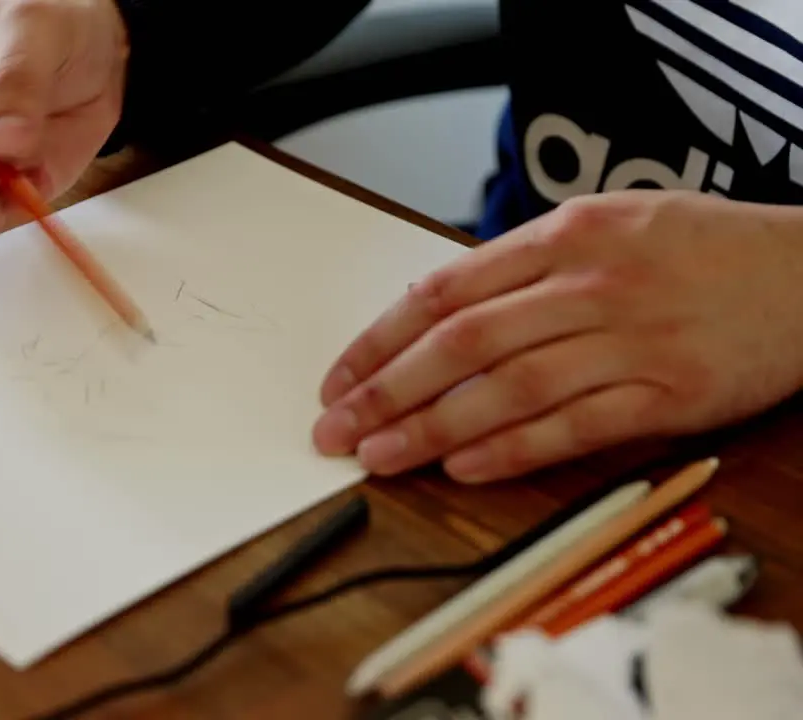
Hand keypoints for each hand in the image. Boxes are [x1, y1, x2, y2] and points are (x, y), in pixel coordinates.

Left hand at [312, 191, 802, 483]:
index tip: (339, 377)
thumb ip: (524, 267)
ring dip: (433, 427)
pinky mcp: (670, 393)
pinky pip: (576, 426)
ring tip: (381, 456)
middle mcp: (590, 283)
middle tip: (335, 429)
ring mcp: (631, 339)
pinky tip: (463, 468)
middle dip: (386, 391)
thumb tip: (435, 313)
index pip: (444, 292)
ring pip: (508, 388)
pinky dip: (514, 450)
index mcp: (565, 234)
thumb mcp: (606, 226)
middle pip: (462, 343)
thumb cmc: (699, 250)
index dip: (380, 340)